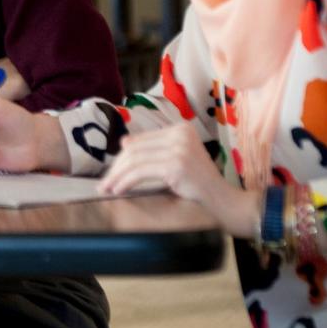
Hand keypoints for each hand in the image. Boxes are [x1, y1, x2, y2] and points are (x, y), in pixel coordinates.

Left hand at [98, 123, 260, 238]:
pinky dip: (126, 182)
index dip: (123, 156)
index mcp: (181, 128)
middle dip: (117, 167)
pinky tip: (118, 190)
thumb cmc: (199, 183)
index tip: (111, 171)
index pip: (142, 140)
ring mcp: (179, 148)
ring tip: (106, 188)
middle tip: (104, 183)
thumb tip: (124, 143)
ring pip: (135, 160)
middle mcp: (180, 134)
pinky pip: (141, 172)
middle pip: (137, 148)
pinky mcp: (176, 165)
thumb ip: (155, 150)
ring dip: (117, 176)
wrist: (222, 199)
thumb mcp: (177, 159)